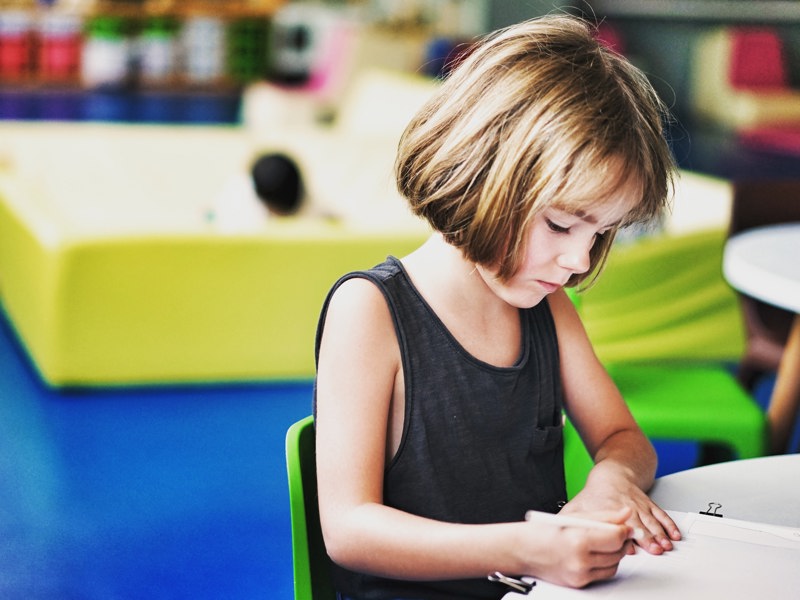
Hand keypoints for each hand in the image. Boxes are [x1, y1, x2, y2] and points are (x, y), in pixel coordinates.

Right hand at [517, 507, 634, 587]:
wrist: (523, 551)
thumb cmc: (543, 532)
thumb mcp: (573, 517)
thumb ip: (603, 516)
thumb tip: (625, 514)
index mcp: (578, 540)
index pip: (615, 537)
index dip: (624, 530)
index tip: (625, 526)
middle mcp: (580, 561)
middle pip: (617, 552)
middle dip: (621, 541)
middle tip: (619, 532)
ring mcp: (580, 574)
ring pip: (614, 565)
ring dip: (615, 554)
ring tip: (605, 542)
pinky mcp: (580, 583)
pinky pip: (603, 574)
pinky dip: (605, 564)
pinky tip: (596, 553)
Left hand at [563, 468, 680, 555]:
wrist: (613, 473)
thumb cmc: (596, 493)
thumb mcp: (579, 504)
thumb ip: (571, 519)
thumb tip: (557, 530)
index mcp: (609, 509)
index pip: (617, 524)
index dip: (624, 536)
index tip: (630, 548)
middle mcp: (627, 508)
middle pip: (638, 524)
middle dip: (647, 538)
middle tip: (655, 549)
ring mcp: (640, 506)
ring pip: (652, 521)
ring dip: (660, 534)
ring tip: (665, 545)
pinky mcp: (649, 505)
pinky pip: (661, 515)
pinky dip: (669, 525)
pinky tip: (674, 534)